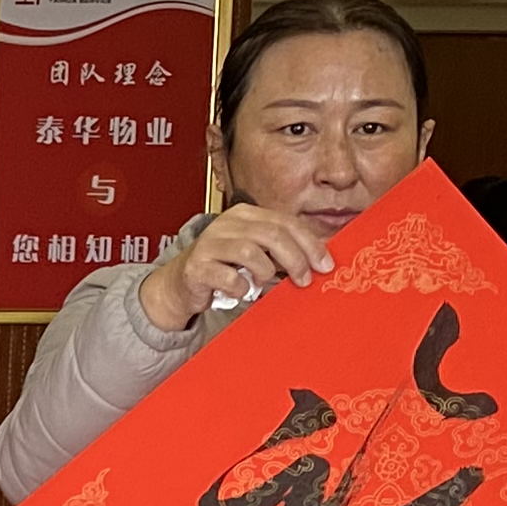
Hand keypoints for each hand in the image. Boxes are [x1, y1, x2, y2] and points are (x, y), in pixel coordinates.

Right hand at [138, 206, 335, 333]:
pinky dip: (241, 288)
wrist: (181, 285)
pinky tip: (241, 290)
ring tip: (265, 284)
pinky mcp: (197, 266)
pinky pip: (228, 277)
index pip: (286, 222)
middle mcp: (227, 224)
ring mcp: (210, 243)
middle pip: (272, 235)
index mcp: (245, 215)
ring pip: (250, 252)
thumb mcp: (256, 253)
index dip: (310, 243)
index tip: (325, 264)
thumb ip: (282, 251)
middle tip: (304, 280)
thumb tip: (320, 258)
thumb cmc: (224, 268)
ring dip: (266, 273)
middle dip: (295, 259)